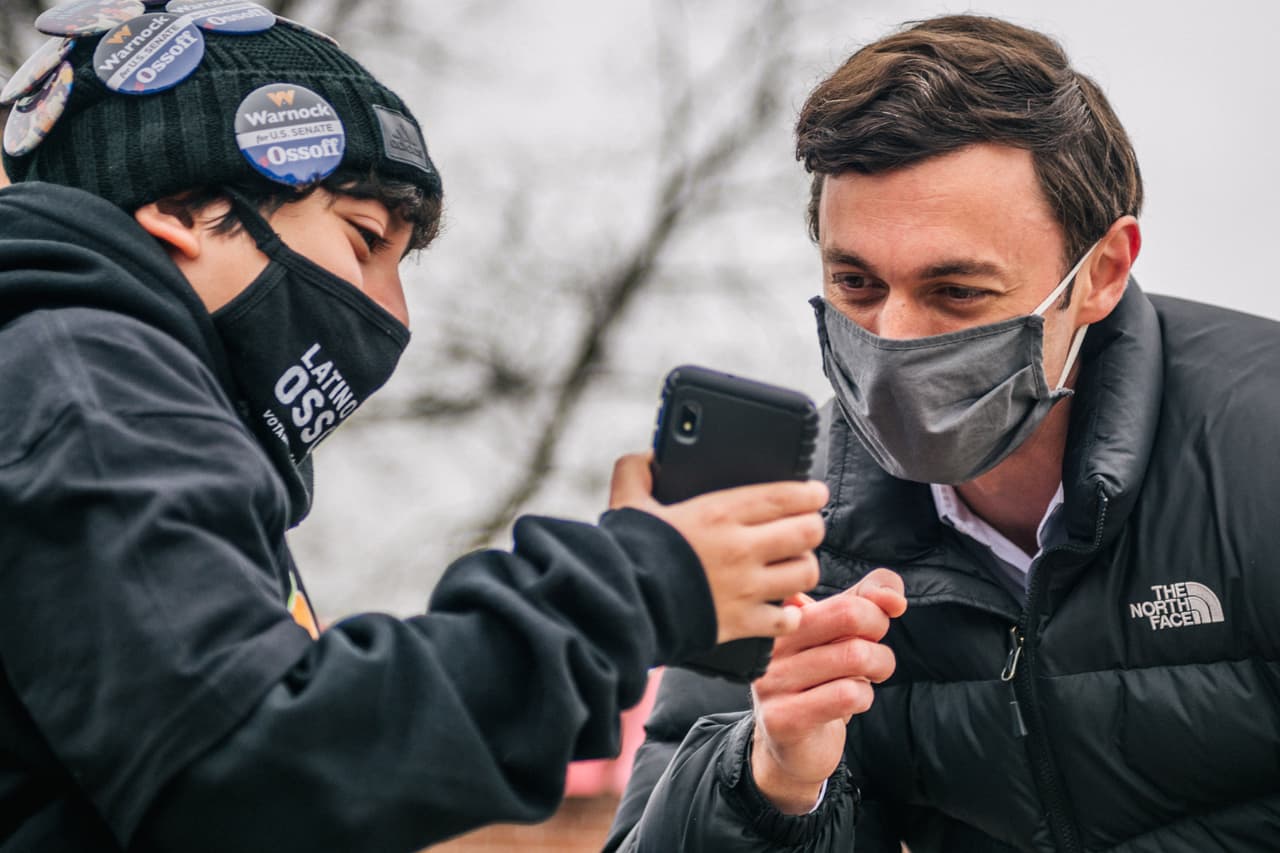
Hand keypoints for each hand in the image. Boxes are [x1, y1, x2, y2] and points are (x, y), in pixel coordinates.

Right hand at [609, 452, 826, 643]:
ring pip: (806, 573)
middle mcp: (741, 548)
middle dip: (812, 527)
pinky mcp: (742, 622)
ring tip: (794, 565)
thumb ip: (636, 472)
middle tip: (806, 527)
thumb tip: (649, 457)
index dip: (810, 493)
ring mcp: (746, 588)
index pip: (786, 496)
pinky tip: (780, 608)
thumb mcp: (627, 503)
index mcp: (719, 514)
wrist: (622, 606)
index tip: (815, 493)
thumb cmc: (627, 554)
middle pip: (808, 532)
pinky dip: (789, 614)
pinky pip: (786, 619)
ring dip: (804, 567)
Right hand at [748, 569, 905, 812]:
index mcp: (783, 615)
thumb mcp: (842, 629)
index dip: (875, 611)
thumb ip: (869, 598)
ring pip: (854, 656)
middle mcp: (771, 643)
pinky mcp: (782, 717)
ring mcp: (772, 680)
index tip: (871, 629)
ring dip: (876, 669)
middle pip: (849, 615)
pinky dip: (862, 697)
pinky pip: (846, 695)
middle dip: (878, 635)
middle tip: (875, 654)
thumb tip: (894, 599)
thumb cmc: (820, 678)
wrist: (792, 743)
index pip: (847, 596)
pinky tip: (849, 703)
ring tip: (864, 678)